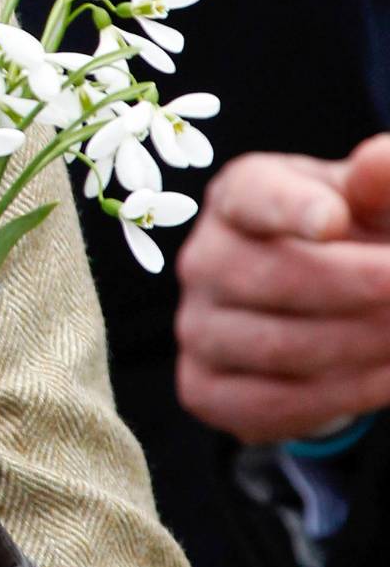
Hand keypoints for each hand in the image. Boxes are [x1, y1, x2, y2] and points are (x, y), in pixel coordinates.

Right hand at [176, 135, 389, 443]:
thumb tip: (377, 163)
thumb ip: (382, 180)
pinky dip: (342, 397)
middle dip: (360, 288)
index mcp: (239, 196)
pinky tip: (387, 379)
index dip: (292, 209)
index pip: (254, 197)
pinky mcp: (202, 387)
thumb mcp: (370, 202)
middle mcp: (203, 259)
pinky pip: (271, 403)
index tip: (336, 221)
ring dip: (363, 347)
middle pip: (275, 278)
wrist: (320, 311)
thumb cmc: (351, 240)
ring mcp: (196, 326)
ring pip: (278, 347)